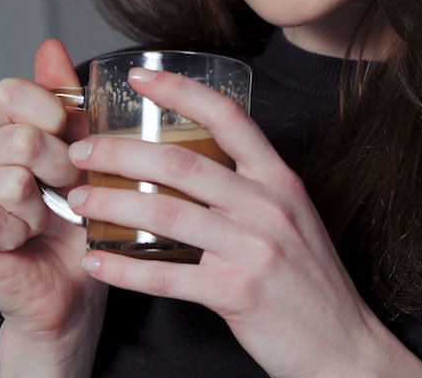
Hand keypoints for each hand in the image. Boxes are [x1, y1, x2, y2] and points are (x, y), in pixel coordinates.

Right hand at [0, 40, 106, 374]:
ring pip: (9, 180)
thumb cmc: (83, 212)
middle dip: (59, 167)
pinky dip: (21, 232)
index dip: (47, 110)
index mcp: (7, 128)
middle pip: (18, 137)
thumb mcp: (84, 147)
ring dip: (41, 207)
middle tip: (66, 188)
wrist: (75, 281)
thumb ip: (64, 100)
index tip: (66, 134)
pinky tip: (23, 240)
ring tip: (44, 219)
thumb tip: (50, 46)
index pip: (10, 90)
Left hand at [67, 70, 421, 377]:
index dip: (181, 91)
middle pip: (183, 164)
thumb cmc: (308, 276)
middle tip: (83, 149)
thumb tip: (189, 164)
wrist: (343, 345)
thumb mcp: (290, 214)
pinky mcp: (238, 293)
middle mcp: (268, 205)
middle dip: (122, 152)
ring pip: (167, 215)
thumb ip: (248, 186)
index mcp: (279, 178)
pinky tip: (97, 262)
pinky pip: (168, 278)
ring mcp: (254, 248)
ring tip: (78, 200)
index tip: (140, 76)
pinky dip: (125, 269)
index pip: (228, 117)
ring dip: (113, 205)